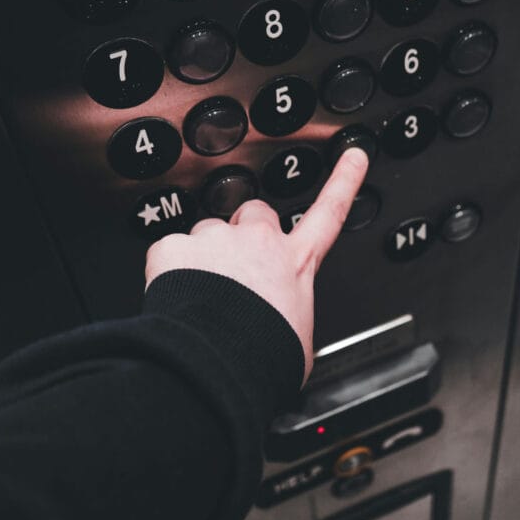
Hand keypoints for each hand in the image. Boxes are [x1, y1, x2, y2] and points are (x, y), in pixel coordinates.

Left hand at [144, 148, 368, 381]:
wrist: (217, 363)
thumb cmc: (260, 356)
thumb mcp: (298, 340)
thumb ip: (292, 317)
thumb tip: (286, 330)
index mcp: (296, 264)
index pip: (329, 213)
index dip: (344, 181)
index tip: (352, 156)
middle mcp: (259, 242)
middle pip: (254, 214)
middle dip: (244, 231)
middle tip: (235, 267)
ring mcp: (216, 240)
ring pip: (206, 235)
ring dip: (203, 258)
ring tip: (200, 297)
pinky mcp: (176, 247)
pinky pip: (167, 252)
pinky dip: (167, 272)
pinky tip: (173, 300)